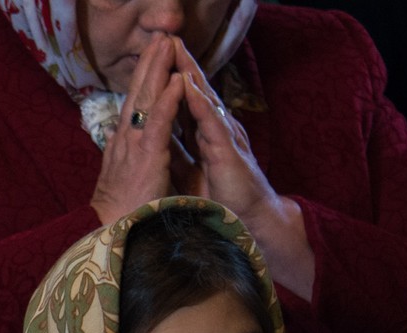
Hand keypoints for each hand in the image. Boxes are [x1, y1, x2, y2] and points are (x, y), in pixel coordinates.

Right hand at [89, 33, 185, 225]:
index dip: (142, 79)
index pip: (134, 104)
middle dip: (149, 64)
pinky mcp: (148, 156)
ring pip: (148, 100)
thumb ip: (119, 154)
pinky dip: (169, 100)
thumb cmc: (120, 212)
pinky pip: (160, 123)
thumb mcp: (118, 177)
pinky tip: (176, 80)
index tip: (150, 57)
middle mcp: (125, 139)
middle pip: (138, 93)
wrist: (111, 234)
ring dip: (158, 70)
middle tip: (160, 37)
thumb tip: (113, 136)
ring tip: (167, 44)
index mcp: (122, 144)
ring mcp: (135, 146)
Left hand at [171, 43, 315, 298]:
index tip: (156, 58)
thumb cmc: (224, 195)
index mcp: (204, 133)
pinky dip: (200, 103)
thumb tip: (162, 142)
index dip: (171, 79)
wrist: (249, 218)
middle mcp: (215, 129)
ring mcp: (222, 137)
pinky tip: (189, 86)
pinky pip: (211, 122)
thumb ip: (181, 152)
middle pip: (195, 90)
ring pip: (203, 99)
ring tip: (177, 50)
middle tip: (165, 39)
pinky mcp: (226, 151)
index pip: (185, 100)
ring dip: (191, 73)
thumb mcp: (193, 170)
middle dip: (180, 65)